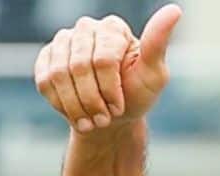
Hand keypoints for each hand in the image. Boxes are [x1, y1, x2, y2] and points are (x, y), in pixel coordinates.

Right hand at [33, 3, 182, 133]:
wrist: (112, 116)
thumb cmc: (137, 93)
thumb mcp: (154, 74)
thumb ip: (158, 43)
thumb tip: (175, 10)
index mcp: (113, 28)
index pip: (103, 59)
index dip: (109, 89)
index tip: (119, 107)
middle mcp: (86, 28)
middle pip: (79, 67)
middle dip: (92, 100)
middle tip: (104, 119)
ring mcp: (63, 42)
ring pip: (58, 75)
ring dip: (75, 106)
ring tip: (90, 121)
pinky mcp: (46, 58)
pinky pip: (44, 82)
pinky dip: (60, 104)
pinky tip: (76, 113)